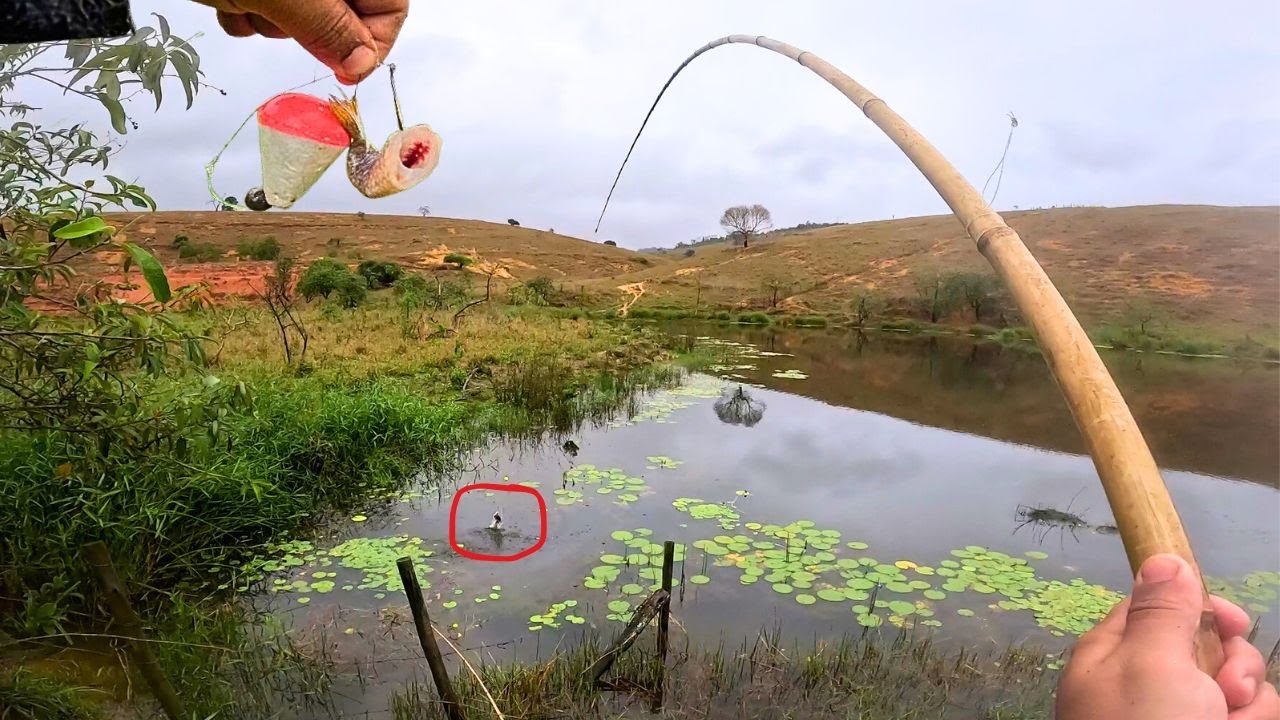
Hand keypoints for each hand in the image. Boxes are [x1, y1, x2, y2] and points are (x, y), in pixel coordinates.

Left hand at [196, 0, 408, 83]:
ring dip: (272, 22)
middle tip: (277, 18)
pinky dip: (247, 10)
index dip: (371, 42)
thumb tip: (360, 63)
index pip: (391, 7)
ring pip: (305, 14)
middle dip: (311, 29)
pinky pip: (270, 4)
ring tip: (244, 0)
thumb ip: (329, 28)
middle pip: (347, 12)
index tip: (343, 70)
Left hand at [1057, 553, 1277, 719]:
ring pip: (1242, 695)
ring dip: (1249, 710)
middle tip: (1222, 694)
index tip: (1232, 621)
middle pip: (1213, 652)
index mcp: (1115, 658)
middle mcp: (1147, 690)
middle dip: (1235, 671)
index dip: (1202, 610)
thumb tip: (1163, 557)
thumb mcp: (1149, 663)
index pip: (1160, 609)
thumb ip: (1161, 612)